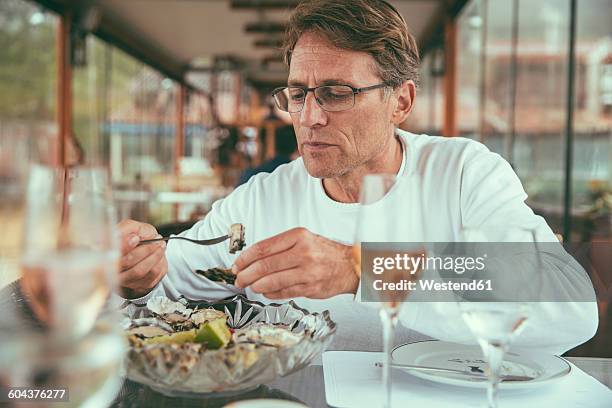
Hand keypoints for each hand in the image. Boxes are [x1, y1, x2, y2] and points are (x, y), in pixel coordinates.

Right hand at [117, 219, 167, 298]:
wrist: (147, 248)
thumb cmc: (136, 236)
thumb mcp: (131, 226)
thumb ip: (128, 228)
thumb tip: (132, 238)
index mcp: (105, 252)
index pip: (111, 252)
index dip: (124, 246)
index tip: (136, 238)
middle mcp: (111, 269)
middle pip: (127, 262)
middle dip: (145, 249)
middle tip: (156, 240)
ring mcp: (124, 280)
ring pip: (140, 271)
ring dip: (155, 256)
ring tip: (161, 245)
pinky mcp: (137, 285)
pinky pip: (151, 277)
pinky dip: (159, 264)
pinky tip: (159, 255)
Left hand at [232, 227, 358, 298]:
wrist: (350, 265)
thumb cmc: (324, 252)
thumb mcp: (303, 239)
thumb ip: (279, 247)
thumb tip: (252, 259)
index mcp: (298, 236)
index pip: (263, 247)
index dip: (245, 258)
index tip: (237, 264)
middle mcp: (303, 252)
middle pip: (264, 265)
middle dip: (246, 274)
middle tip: (238, 278)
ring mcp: (307, 272)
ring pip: (272, 281)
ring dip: (256, 285)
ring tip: (250, 286)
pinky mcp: (310, 288)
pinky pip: (283, 292)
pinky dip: (270, 293)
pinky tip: (265, 291)